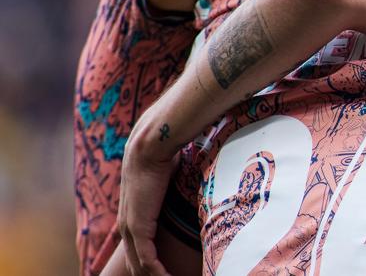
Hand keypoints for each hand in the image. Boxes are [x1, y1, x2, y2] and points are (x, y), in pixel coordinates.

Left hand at [116, 123, 177, 275]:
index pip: (139, 248)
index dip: (152, 264)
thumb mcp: (170, 177)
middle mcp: (127, 225)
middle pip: (136, 263)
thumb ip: (176, 186)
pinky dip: (158, 274)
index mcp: (134, 215)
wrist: (151, 146)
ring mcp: (130, 228)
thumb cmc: (165, 154)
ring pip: (140, 266)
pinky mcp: (138, 229)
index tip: (169, 271)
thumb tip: (195, 177)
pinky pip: (146, 260)